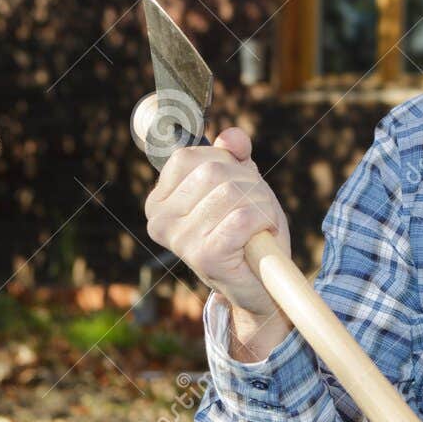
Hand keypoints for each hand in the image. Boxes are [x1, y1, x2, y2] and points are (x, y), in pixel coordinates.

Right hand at [144, 126, 289, 320]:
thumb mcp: (241, 185)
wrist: (262, 285)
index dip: (227, 163)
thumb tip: (233, 136)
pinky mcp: (205, 256)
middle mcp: (159, 220)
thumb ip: (233, 156)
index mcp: (159, 201)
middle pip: (214, 172)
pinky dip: (264, 220)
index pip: (191, 157)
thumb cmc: (249, 233)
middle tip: (256, 210)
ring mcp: (180, 240)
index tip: (239, 188)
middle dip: (249, 184)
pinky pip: (243, 217)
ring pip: (232, 192)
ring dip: (260, 204)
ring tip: (259, 225)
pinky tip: (262, 237)